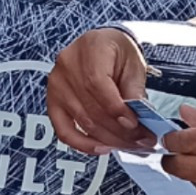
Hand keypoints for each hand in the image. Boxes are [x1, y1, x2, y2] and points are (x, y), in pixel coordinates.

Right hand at [47, 28, 153, 153]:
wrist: (101, 46)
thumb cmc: (118, 52)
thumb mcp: (134, 64)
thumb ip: (134, 90)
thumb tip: (134, 120)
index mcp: (90, 49)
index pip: (97, 85)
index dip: (117, 110)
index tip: (135, 125)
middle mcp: (67, 66)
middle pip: (91, 108)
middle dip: (119, 130)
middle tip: (142, 141)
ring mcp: (57, 85)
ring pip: (83, 121)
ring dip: (109, 139)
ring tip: (130, 145)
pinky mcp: (53, 102)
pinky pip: (64, 131)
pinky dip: (83, 144)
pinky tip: (102, 148)